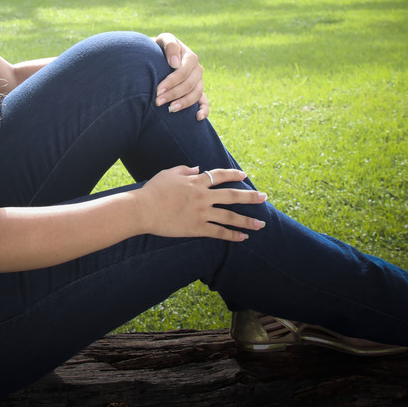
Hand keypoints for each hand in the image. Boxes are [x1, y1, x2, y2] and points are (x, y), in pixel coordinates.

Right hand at [137, 166, 265, 241]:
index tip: (244, 175)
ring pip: (230, 216)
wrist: (142, 209)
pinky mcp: (197, 228)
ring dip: (247, 220)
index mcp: (196, 181)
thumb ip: (185, 170)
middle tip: (264, 197)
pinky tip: (243, 237)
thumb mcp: (169, 173)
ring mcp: (201, 213)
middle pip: (232, 196)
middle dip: (250, 197)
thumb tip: (199, 169)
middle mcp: (203, 196)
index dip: (233, 174)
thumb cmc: (153, 190)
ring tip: (261, 224)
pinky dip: (232, 235)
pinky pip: (219, 232)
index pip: (220, 175)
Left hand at [153, 33, 208, 119]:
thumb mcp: (163, 40)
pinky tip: (198, 118)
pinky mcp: (197, 91)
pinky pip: (204, 101)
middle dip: (173, 94)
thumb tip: (176, 64)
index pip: (183, 72)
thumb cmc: (159, 47)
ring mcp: (198, 81)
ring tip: (170, 109)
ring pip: (196, 94)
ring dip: (184, 103)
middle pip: (189, 85)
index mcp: (190, 57)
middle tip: (158, 102)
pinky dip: (204, 110)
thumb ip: (170, 45)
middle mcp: (197, 70)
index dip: (171, 82)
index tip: (157, 90)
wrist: (157, 55)